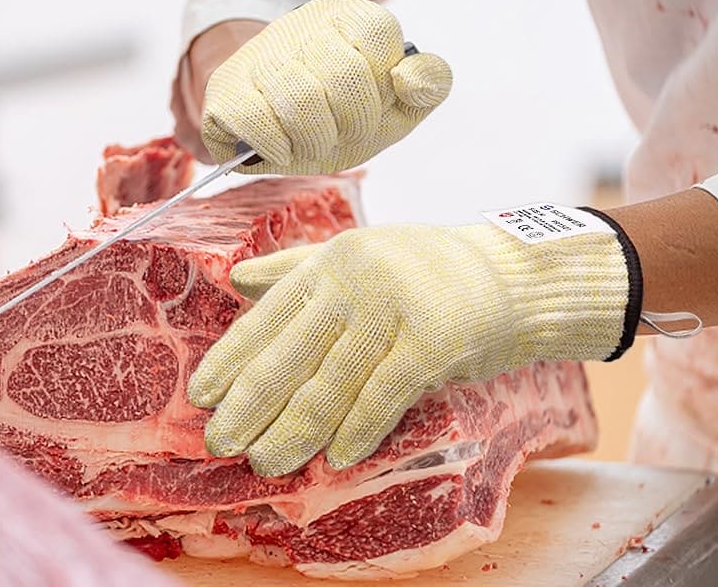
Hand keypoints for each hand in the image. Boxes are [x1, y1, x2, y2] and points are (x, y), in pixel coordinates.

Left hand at [188, 221, 634, 475]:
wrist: (517, 275)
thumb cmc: (429, 271)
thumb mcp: (358, 254)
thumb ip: (296, 269)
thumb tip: (237, 280)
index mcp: (330, 262)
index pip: (266, 317)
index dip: (231, 360)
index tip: (200, 397)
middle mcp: (354, 282)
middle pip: (288, 356)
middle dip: (250, 407)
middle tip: (221, 443)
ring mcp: (393, 310)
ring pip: (329, 384)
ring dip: (294, 432)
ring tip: (267, 462)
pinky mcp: (433, 342)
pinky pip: (382, 397)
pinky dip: (356, 431)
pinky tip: (335, 458)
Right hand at [201, 0, 451, 174]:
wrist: (275, 130)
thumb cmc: (338, 115)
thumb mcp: (394, 105)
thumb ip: (426, 85)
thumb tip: (411, 77)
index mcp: (349, 20)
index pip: (378, 36)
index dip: (382, 90)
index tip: (372, 108)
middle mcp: (302, 27)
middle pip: (344, 74)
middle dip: (352, 123)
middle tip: (341, 135)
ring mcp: (260, 56)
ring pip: (301, 100)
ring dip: (315, 140)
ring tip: (312, 145)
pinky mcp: (226, 89)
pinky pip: (256, 119)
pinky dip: (277, 146)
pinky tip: (281, 147)